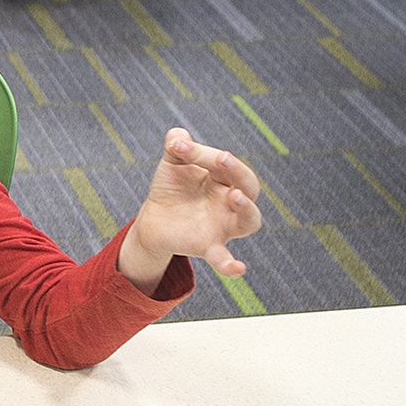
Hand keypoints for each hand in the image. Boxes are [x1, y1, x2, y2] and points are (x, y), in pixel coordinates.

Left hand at [120, 127, 263, 290]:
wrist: (155, 218)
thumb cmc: (173, 186)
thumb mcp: (173, 162)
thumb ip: (176, 145)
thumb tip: (177, 136)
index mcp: (226, 178)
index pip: (225, 163)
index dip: (203, 153)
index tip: (178, 147)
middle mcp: (231, 202)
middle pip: (249, 187)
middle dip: (238, 171)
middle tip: (222, 159)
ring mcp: (224, 225)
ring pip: (250, 221)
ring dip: (247, 208)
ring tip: (235, 197)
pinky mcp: (208, 246)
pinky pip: (225, 259)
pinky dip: (232, 265)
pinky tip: (238, 269)